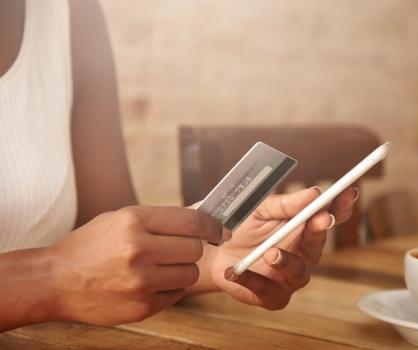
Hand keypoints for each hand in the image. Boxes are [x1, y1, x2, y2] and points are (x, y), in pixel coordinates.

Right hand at [48, 206, 220, 324]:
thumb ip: (160, 219)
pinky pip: (176, 294)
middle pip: (195, 248)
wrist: (55, 280)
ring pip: (190, 273)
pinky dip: (171, 288)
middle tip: (180, 249)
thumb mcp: (120, 219)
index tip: (220, 230)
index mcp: (134, 221)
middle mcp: (139, 250)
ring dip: (182, 269)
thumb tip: (201, 218)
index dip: (212, 225)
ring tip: (161, 267)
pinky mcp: (141, 306)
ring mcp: (140, 282)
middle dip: (193, 247)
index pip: (192, 220)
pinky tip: (151, 282)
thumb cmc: (90, 245)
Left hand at [206, 186, 357, 308]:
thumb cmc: (241, 228)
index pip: (328, 217)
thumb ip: (284, 204)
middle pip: (318, 245)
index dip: (341, 206)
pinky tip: (237, 271)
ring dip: (287, 261)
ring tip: (271, 253)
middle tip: (320, 218)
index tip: (348, 192)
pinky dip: (253, 280)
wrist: (215, 252)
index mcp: (302, 228)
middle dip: (319, 231)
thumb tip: (314, 193)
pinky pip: (268, 291)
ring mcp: (289, 277)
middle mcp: (302, 253)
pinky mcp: (273, 296)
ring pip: (299, 272)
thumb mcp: (259, 209)